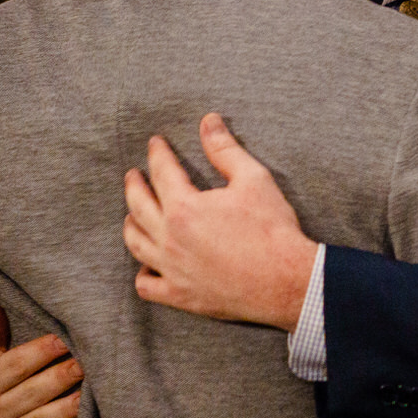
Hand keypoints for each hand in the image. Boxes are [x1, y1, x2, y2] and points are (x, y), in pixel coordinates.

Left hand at [123, 114, 317, 331]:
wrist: (286, 282)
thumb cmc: (272, 230)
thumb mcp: (253, 180)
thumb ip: (225, 150)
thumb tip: (208, 121)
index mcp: (184, 208)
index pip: (161, 172)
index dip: (157, 153)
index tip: (156, 143)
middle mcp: (169, 239)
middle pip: (138, 206)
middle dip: (134, 185)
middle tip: (134, 174)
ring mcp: (171, 270)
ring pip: (135, 244)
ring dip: (131, 223)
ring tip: (133, 213)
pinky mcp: (180, 295)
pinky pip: (146, 285)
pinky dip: (142, 272)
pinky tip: (148, 262)